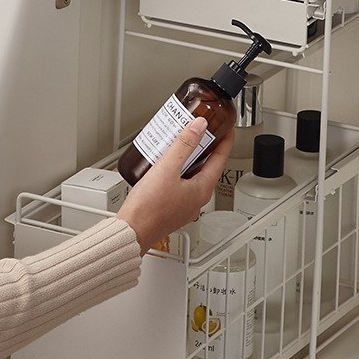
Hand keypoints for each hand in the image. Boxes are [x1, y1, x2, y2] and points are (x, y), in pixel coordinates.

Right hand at [116, 117, 233, 254]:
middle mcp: (196, 199)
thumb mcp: (167, 168)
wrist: (131, 232)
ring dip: (188, 159)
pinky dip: (176, 171)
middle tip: (200, 132)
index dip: (225, 141)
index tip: (227, 128)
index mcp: (202, 190)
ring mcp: (184, 205)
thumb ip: (184, 145)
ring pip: (192, 176)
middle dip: (204, 148)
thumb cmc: (148, 208)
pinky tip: (163, 166)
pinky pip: (180, 184)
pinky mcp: (171, 208)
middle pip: (207, 167)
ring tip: (179, 144)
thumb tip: (199, 126)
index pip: (221, 160)